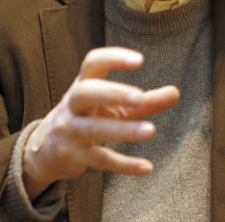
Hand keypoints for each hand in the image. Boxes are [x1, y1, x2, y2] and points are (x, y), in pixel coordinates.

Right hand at [22, 47, 179, 199]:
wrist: (47, 149)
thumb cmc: (89, 116)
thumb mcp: (114, 106)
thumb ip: (145, 101)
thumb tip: (176, 92)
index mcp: (84, 84)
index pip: (92, 63)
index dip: (113, 58)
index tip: (139, 60)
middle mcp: (73, 104)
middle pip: (85, 92)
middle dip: (112, 93)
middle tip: (139, 96)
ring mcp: (70, 130)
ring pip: (93, 129)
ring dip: (122, 131)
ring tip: (151, 131)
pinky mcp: (74, 156)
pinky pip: (99, 159)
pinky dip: (123, 164)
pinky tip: (147, 167)